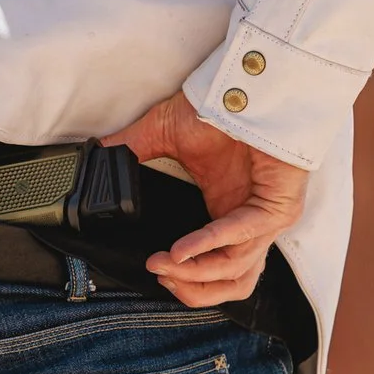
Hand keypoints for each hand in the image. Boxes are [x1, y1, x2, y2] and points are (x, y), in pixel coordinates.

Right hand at [106, 92, 308, 306]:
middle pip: (231, 285)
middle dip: (192, 290)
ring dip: (196, 275)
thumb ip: (131, 153)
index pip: (216, 270)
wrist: (244, 83)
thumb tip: (94, 161)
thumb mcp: (162, 136)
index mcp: (226, 215)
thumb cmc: (215, 107)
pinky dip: (209, 246)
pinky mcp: (278, 206)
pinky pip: (243, 235)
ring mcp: (267, 219)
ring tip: (164, 266)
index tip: (155, 270)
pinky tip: (181, 250)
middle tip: (160, 275)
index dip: (186, 281)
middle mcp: (248, 225)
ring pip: (237, 271)